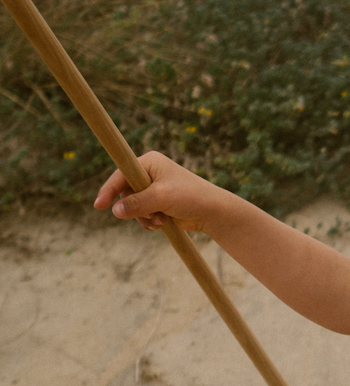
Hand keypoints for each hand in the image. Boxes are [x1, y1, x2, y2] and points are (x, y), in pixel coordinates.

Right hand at [93, 151, 229, 233]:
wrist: (212, 211)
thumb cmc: (190, 197)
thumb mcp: (161, 198)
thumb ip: (137, 204)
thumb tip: (115, 211)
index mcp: (149, 162)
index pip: (121, 174)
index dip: (109, 190)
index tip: (99, 205)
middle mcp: (149, 173)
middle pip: (125, 194)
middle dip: (136, 209)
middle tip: (152, 215)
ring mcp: (152, 188)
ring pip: (132, 207)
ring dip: (144, 217)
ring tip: (161, 219)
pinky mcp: (157, 202)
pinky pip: (141, 215)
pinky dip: (149, 221)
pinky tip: (163, 223)